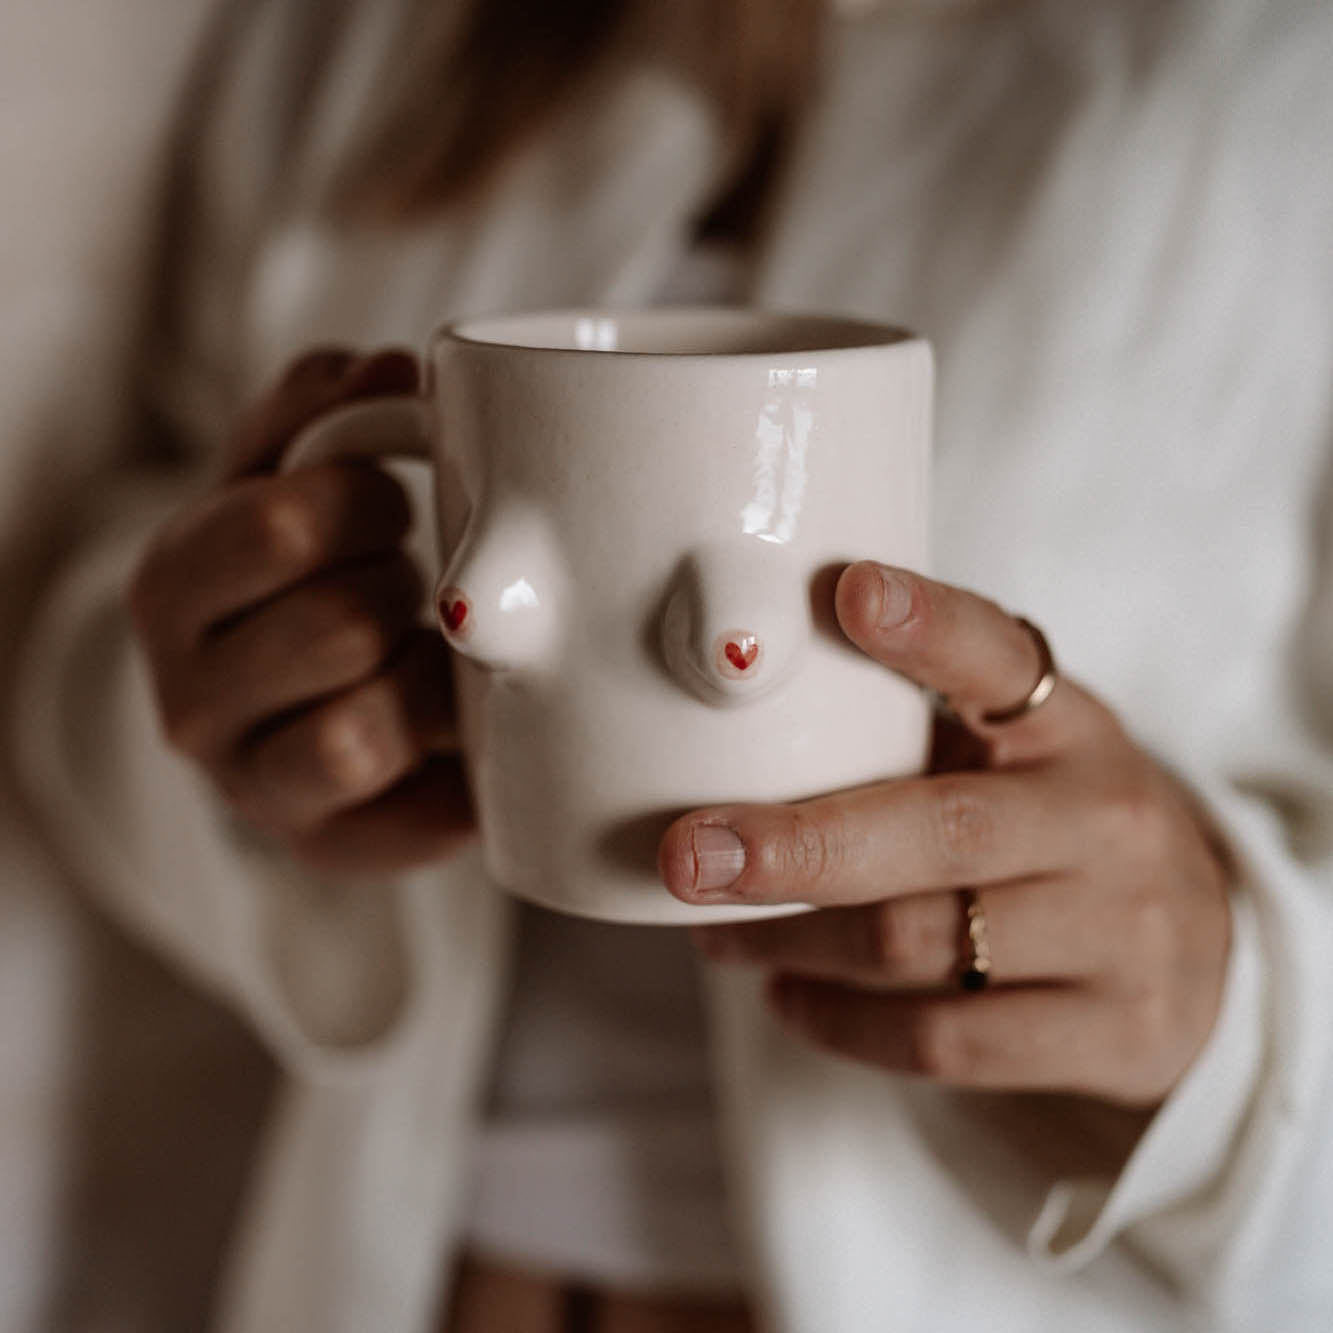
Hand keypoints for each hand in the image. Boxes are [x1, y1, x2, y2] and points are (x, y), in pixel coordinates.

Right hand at [129, 347, 474, 873]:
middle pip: (341, 621)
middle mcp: (187, 698)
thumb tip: (390, 367)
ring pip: (370, 725)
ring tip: (425, 654)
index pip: (285, 524)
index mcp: (172, 584)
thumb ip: (322, 409)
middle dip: (400, 589)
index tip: (388, 502)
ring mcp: (254, 785)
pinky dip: (458, 760)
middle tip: (405, 583)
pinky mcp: (327, 847)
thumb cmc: (295, 577)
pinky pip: (420, 812)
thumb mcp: (285, 475)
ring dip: (429, 676)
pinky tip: (458, 726)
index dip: (369, 502)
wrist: (288, 706)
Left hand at [658, 563, 1232, 1106]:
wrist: (1206, 957)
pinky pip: (942, 1041)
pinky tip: (784, 994)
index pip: (1004, 662)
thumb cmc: (1055, 829)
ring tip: (711, 930)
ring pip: (919, 942)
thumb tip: (732, 713)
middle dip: (797, 845)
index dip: (929, 627)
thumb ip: (913, 729)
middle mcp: (1105, 821)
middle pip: (940, 831)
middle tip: (686, 853)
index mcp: (1072, 728)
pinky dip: (840, 1022)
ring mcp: (1120, 933)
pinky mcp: (1113, 1034)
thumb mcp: (1019, 756)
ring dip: (791, 941)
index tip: (850, 592)